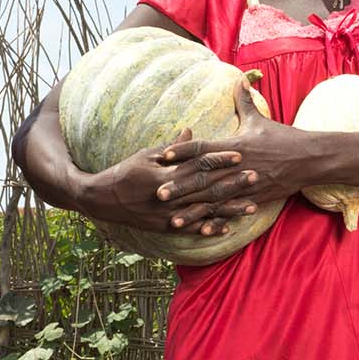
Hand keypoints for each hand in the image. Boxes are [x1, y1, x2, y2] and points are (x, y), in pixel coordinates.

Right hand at [77, 117, 256, 237]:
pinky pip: (191, 229)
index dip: (219, 159)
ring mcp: (168, 214)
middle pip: (207, 189)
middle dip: (232, 183)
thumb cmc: (124, 172)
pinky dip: (210, 228)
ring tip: (251, 206)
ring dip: (229, 209)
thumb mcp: (146, 155)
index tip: (239, 154)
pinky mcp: (165, 227)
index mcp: (165, 174)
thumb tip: (192, 130)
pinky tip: (228, 227)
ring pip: (204, 212)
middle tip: (255, 177)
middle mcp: (169, 196)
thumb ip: (172, 147)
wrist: (102, 200)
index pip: (197, 164)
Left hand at [155, 79, 321, 210]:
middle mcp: (237, 167)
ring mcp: (246, 185)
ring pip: (214, 200)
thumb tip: (239, 80)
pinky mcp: (255, 199)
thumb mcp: (261, 119)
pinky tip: (202, 232)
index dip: (181, 152)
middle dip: (179, 187)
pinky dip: (217, 222)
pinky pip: (232, 212)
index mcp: (235, 146)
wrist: (310, 158)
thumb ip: (245, 102)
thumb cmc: (284, 138)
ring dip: (193, 211)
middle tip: (156, 194)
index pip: (202, 149)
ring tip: (173, 220)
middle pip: (202, 178)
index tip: (162, 156)